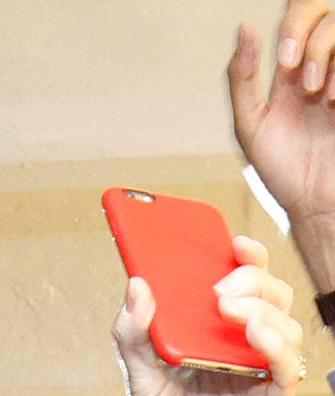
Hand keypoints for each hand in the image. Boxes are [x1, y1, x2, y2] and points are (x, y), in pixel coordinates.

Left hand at [112, 239, 301, 395]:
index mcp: (214, 343)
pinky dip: (275, 345)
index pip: (242, 288)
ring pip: (285, 326)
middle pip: (270, 299)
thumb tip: (135, 286)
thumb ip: (134, 336)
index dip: (244, 260)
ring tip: (227, 306)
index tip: (231, 242)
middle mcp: (241, 357)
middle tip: (219, 283)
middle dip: (251, 279)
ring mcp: (258, 382)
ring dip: (261, 307)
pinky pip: (287, 370)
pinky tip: (254, 332)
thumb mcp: (138, 382)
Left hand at [230, 7, 334, 279]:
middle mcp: (321, 62)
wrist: (316, 202)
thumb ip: (243, 77)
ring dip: (321, 52)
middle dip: (302, 30)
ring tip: (313, 93)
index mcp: (292, 68)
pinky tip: (333, 100)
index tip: (283, 62)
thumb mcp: (250, 124)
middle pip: (320, 7)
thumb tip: (245, 27)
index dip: (292, 22)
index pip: (297, 12)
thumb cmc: (285, 170)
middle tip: (290, 68)